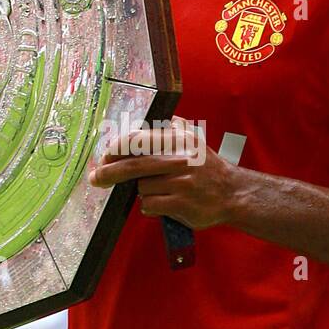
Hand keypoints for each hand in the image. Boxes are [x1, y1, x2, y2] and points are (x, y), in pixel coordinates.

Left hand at [87, 116, 236, 230]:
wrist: (233, 194)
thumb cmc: (208, 168)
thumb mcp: (194, 140)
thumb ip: (174, 127)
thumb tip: (153, 121)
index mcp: (179, 139)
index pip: (138, 140)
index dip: (116, 149)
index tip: (105, 157)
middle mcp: (179, 158)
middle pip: (133, 166)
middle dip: (109, 173)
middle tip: (95, 179)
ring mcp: (181, 181)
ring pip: (142, 188)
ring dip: (144, 192)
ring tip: (162, 191)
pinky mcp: (181, 202)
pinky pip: (150, 205)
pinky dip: (151, 207)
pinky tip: (165, 204)